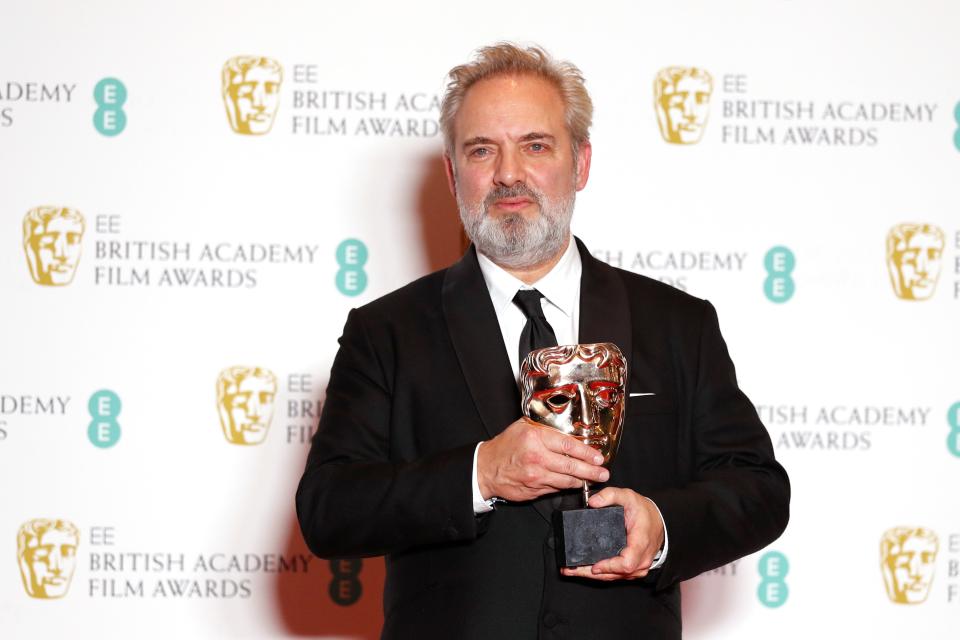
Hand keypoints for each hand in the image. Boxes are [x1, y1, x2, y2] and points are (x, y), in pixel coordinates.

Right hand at [477, 418, 609, 501]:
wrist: (486, 469)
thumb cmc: (504, 446)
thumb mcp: (522, 427)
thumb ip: (544, 428)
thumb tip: (566, 428)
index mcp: (535, 439)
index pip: (567, 445)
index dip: (586, 452)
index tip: (598, 456)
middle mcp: (537, 458)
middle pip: (571, 466)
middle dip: (591, 471)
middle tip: (603, 472)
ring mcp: (536, 477)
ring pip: (566, 480)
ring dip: (582, 480)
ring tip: (593, 479)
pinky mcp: (535, 490)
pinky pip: (556, 488)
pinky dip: (566, 486)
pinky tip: (574, 483)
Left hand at [560, 487, 663, 580]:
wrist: (659, 520)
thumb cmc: (644, 511)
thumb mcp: (628, 496)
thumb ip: (610, 495)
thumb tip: (592, 502)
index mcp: (640, 542)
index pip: (627, 563)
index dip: (610, 567)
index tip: (595, 565)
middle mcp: (641, 559)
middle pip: (616, 574)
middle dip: (592, 574)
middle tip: (571, 570)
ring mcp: (638, 567)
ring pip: (615, 577)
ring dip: (593, 576)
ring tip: (572, 571)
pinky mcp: (634, 569)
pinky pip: (617, 575)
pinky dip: (601, 574)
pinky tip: (585, 571)